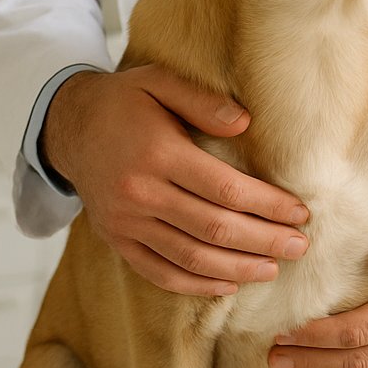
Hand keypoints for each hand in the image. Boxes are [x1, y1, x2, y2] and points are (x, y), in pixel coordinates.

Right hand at [40, 64, 309, 294]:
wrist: (67, 126)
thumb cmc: (123, 101)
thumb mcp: (159, 81)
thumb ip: (202, 101)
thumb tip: (245, 124)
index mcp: (158, 154)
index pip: (226, 190)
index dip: (268, 205)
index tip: (300, 213)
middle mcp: (140, 194)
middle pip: (215, 229)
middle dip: (264, 241)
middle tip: (300, 246)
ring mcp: (126, 223)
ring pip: (191, 258)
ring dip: (237, 269)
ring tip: (273, 269)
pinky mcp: (117, 241)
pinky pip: (160, 273)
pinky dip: (196, 285)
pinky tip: (228, 284)